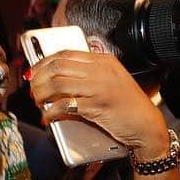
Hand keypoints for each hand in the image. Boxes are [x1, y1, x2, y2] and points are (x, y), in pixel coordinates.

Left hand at [28, 51, 168, 158]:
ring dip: (41, 94)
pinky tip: (48, 117)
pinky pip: (66, 105)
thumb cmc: (128, 106)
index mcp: (103, 60)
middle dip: (39, 78)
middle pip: (58, 66)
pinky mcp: (97, 106)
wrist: (146, 125)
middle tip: (32, 89)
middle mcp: (100, 70)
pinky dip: (52, 112)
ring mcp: (99, 87)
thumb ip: (88, 75)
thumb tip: (57, 78)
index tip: (33, 72)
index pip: (65, 54)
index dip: (44, 62)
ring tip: (38, 102)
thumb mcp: (110, 81)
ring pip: (58, 84)